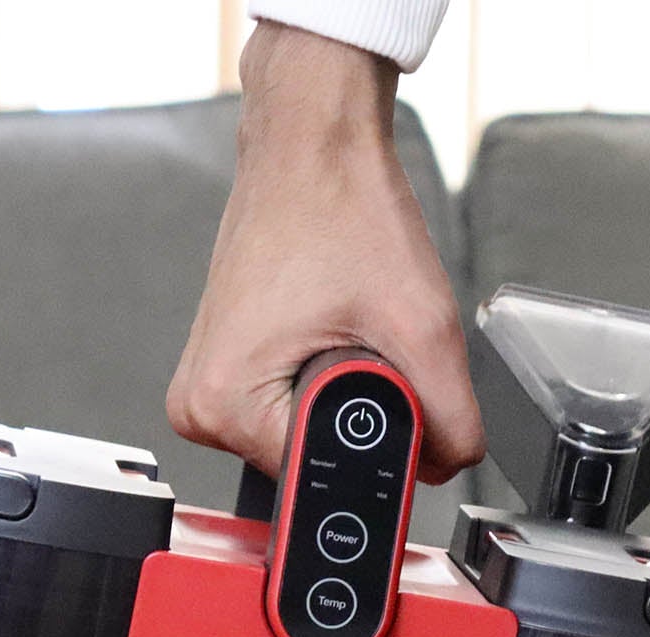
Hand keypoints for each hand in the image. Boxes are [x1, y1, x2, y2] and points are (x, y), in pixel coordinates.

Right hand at [167, 23, 484, 484]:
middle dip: (358, 416)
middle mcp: (200, 408)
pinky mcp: (224, 375)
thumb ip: (448, 416)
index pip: (321, 480)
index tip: (383, 386)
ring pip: (307, 438)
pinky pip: (291, 410)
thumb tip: (449, 466)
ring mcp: (207, 393)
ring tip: (339, 322)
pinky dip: (324, 380)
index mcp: (224, 406)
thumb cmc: (340, 204)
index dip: (374, 449)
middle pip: (312, 463)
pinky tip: (325, 325)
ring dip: (343, 394)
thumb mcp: (421, 323)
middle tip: (360, 336)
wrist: (312, 142)